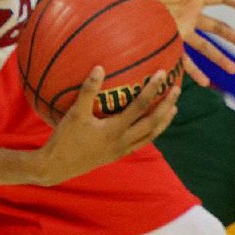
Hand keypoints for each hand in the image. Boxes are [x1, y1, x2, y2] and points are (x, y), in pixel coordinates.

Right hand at [38, 66, 179, 184]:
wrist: (57, 167)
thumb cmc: (65, 139)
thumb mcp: (74, 113)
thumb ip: (88, 90)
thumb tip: (100, 67)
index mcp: (115, 129)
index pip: (140, 106)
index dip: (152, 90)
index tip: (161, 74)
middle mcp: (123, 141)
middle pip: (152, 123)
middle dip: (166, 106)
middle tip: (177, 90)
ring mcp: (121, 150)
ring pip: (150, 135)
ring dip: (163, 122)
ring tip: (173, 110)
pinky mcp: (117, 155)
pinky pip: (141, 142)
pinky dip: (150, 132)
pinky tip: (150, 126)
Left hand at [131, 0, 234, 82]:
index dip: (234, 2)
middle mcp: (190, 16)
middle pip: (218, 28)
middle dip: (234, 38)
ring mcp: (181, 31)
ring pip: (206, 47)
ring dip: (220, 58)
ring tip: (234, 70)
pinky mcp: (169, 42)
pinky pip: (185, 59)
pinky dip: (195, 71)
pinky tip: (205, 83)